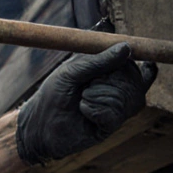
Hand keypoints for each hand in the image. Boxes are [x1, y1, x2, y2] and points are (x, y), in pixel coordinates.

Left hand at [16, 43, 157, 165]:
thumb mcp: (73, 70)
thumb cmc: (55, 92)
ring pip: (124, 96)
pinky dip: (94, 110)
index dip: (121, 60)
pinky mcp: (113, 124)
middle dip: (104, 80)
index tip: (104, 64)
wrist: (40, 123)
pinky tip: (84, 112)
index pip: (132, 59)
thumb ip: (99, 60)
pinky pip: (115, 113)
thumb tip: (126, 48)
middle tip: (85, 86)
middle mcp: (120, 86)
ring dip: (96, 96)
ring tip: (83, 99)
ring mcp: (119, 105)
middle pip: (131, 78)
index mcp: (111, 68)